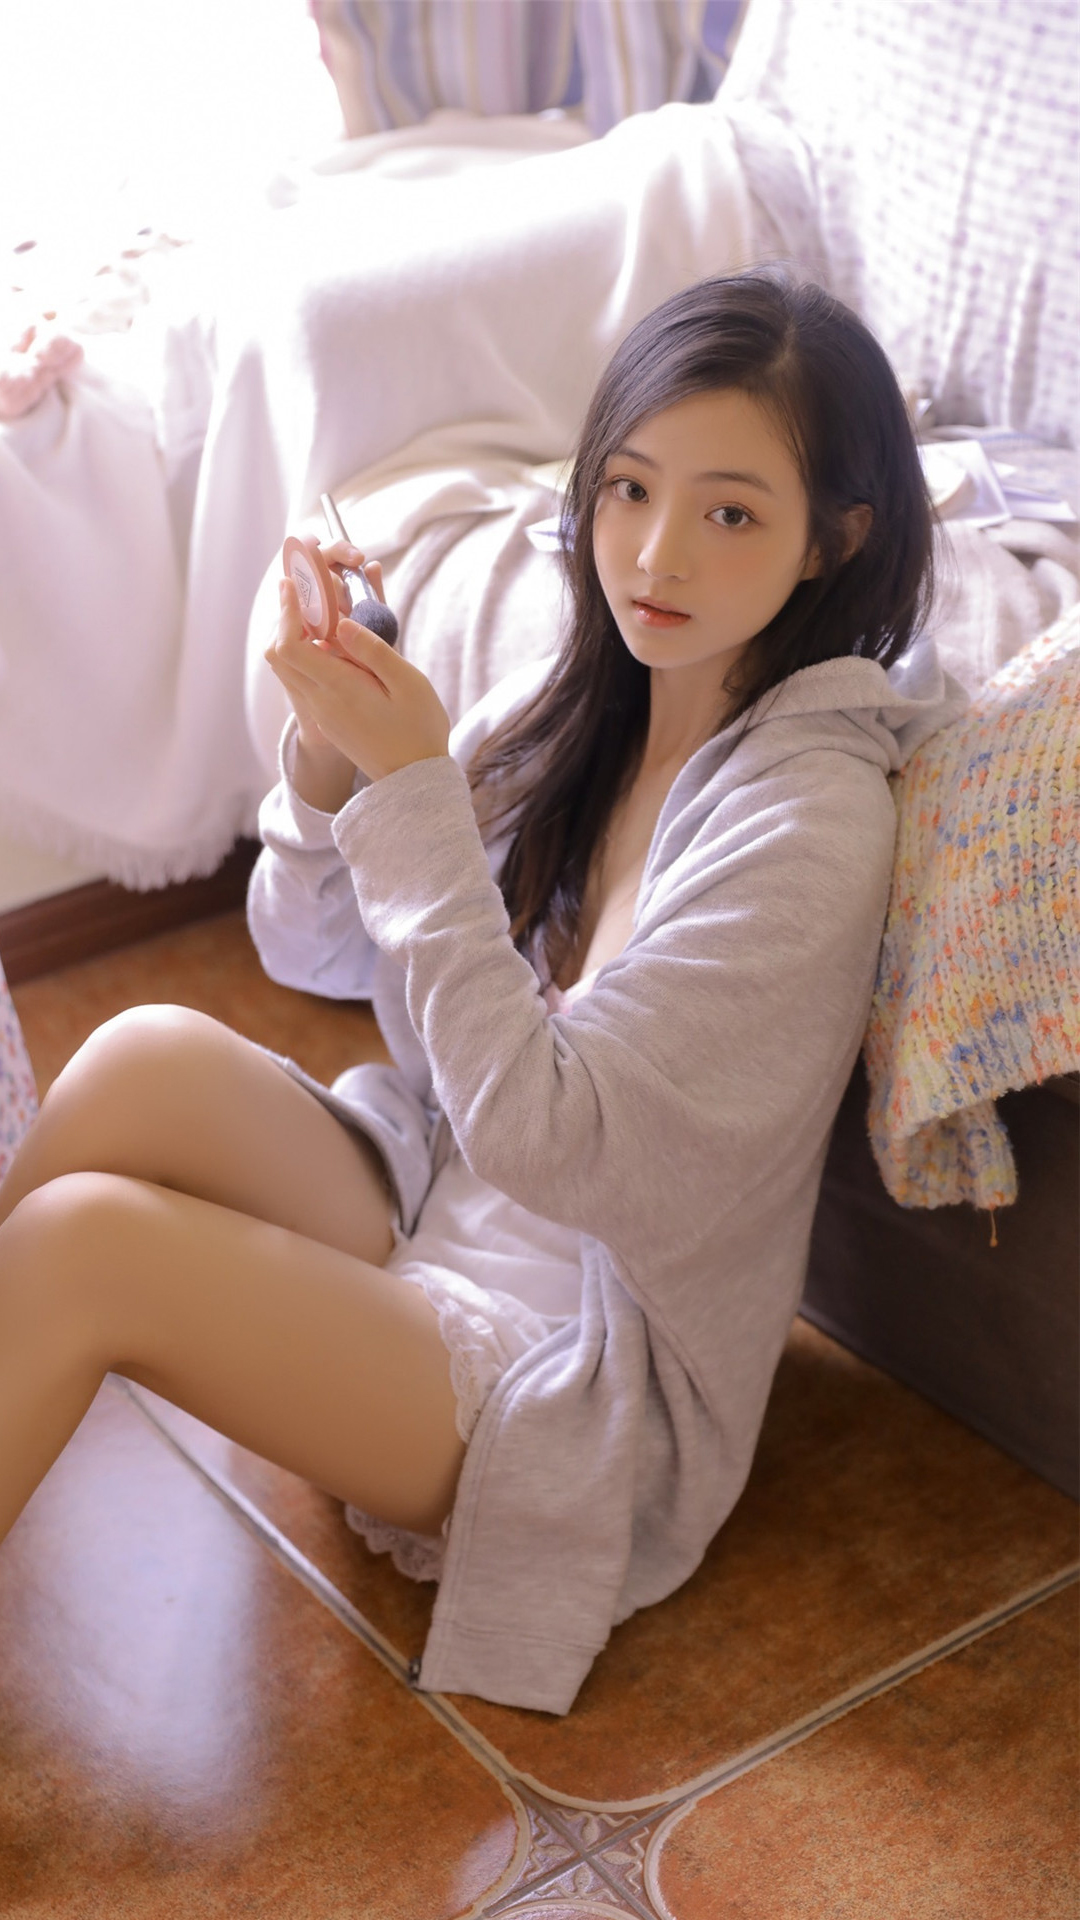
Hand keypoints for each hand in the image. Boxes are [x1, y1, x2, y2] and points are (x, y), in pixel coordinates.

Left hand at [266, 574, 449, 788]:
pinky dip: (315, 655)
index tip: (294, 584)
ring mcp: (323, 712)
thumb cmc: (419, 731)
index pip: (290, 644)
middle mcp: (321, 701)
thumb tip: (340, 622)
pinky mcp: (330, 718)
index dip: (288, 611)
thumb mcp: (407, 684)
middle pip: (281, 654)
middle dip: (289, 618)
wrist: (414, 782)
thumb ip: (373, 649)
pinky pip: (310, 680)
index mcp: (338, 689)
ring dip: (301, 636)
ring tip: (329, 612)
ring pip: (292, 667)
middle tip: (308, 592)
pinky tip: (342, 642)